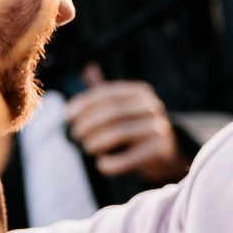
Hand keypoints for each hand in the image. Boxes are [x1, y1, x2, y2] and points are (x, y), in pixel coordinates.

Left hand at [66, 71, 184, 182]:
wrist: (164, 151)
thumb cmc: (134, 126)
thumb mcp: (122, 106)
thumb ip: (104, 92)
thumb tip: (86, 68)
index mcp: (140, 92)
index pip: (107, 93)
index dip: (84, 103)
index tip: (68, 116)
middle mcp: (153, 107)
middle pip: (112, 112)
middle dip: (87, 124)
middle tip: (75, 135)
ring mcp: (159, 128)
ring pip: (119, 133)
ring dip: (95, 142)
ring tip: (87, 148)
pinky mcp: (160, 151)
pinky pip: (130, 158)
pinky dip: (111, 163)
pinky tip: (102, 164)